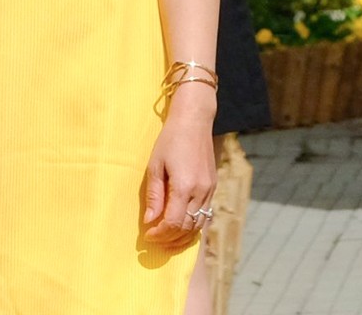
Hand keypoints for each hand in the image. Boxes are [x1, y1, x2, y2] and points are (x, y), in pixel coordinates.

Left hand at [140, 87, 217, 248]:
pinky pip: (204, 214)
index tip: (148, 235)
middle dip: (170, 239)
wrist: (194, 121)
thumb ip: (154, 196)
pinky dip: (193, 225)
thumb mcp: (155, 166)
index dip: (160, 234)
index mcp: (184, 186)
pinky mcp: (213, 186)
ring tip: (167, 239)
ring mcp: (209, 190)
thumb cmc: (170, 140)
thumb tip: (150, 221)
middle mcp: (200, 191)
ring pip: (198, 224)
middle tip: (155, 240)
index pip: (173, 223)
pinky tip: (181, 225)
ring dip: (183, 236)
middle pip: (186, 228)